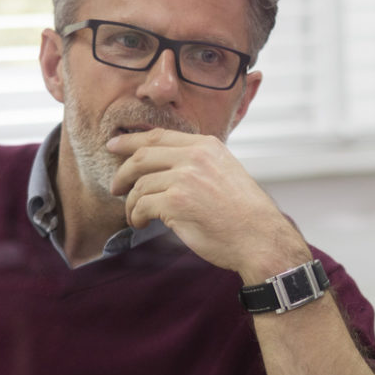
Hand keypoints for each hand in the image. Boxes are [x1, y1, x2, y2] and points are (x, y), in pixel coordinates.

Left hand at [107, 130, 308, 280]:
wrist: (259, 238)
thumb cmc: (244, 214)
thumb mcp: (225, 172)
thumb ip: (198, 163)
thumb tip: (167, 167)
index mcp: (206, 146)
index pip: (159, 136)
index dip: (131, 140)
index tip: (114, 145)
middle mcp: (193, 157)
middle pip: (142, 156)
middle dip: (122, 172)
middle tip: (115, 187)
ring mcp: (183, 179)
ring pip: (140, 185)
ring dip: (131, 203)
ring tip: (134, 216)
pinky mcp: (175, 203)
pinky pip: (141, 206)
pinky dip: (136, 216)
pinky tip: (141, 223)